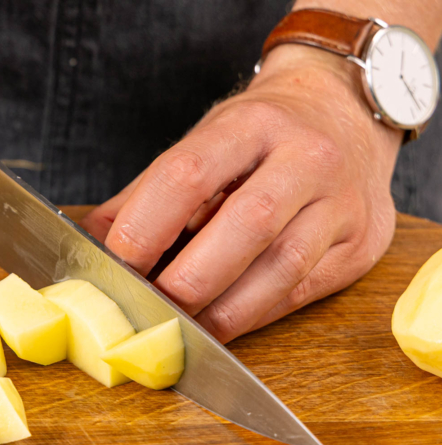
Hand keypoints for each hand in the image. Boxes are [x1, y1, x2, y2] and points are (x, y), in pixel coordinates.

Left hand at [81, 46, 401, 342]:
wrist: (343, 112)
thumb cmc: (259, 135)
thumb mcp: (202, 142)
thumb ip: (145, 195)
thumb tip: (87, 244)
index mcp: (250, 124)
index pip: (188, 175)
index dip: (144, 228)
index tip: (115, 267)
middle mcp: (306, 157)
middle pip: (244, 226)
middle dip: (187, 280)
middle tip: (149, 309)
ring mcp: (341, 202)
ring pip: (280, 268)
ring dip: (222, 311)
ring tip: (182, 330)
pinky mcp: (359, 244)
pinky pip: (302, 291)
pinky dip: (254, 315)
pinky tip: (222, 326)